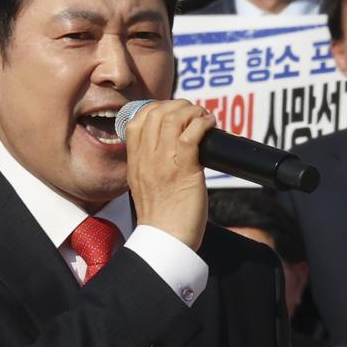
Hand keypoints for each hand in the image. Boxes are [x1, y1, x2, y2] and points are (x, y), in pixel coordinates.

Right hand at [126, 99, 216, 250]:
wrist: (166, 240)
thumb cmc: (163, 218)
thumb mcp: (145, 185)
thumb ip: (152, 165)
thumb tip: (171, 147)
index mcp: (135, 161)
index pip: (137, 119)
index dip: (156, 107)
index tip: (173, 112)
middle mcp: (146, 158)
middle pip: (155, 113)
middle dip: (178, 106)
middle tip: (194, 113)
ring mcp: (164, 163)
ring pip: (173, 118)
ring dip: (193, 112)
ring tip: (204, 117)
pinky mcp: (184, 169)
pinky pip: (192, 134)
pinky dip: (203, 123)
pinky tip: (210, 125)